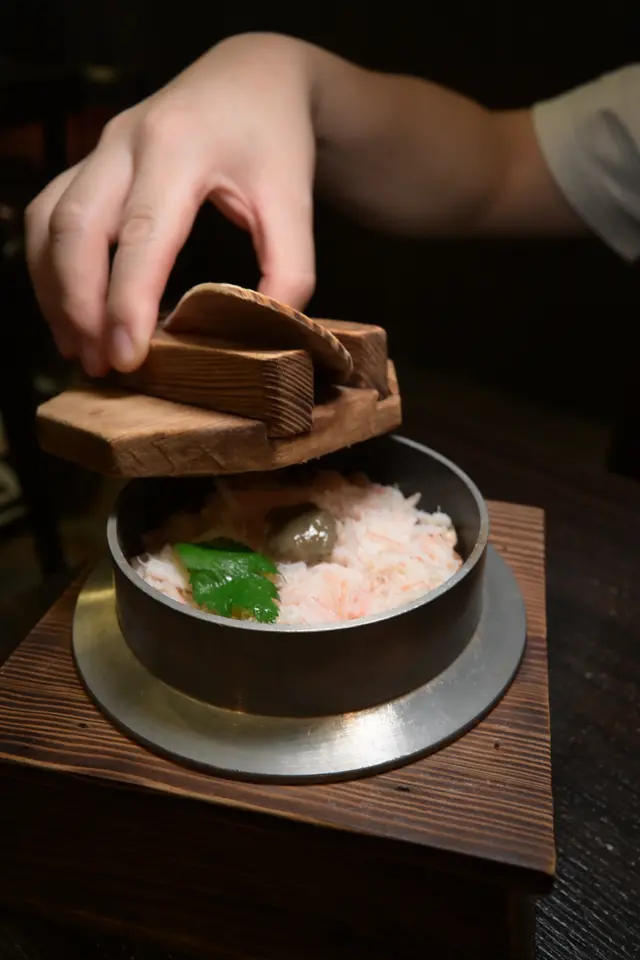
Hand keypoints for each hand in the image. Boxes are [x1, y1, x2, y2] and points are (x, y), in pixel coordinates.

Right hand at [25, 34, 315, 375]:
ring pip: (51, 222)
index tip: (129, 357)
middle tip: (100, 364)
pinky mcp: (92, 163)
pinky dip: (49, 267)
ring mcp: (101, 149)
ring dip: (55, 291)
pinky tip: (70, 312)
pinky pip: (49, 214)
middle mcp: (126, 142)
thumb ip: (290, 267)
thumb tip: (264, 329)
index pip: (142, 234)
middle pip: (76, 227)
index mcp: (180, 148)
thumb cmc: (274, 140)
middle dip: (79, 304)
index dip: (128, 301)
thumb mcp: (295, 201)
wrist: (251, 77)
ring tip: (79, 350)